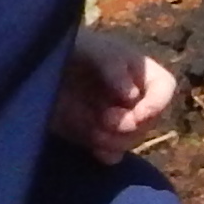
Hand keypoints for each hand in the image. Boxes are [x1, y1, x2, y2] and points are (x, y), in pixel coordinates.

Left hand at [53, 24, 181, 160]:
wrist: (38, 66)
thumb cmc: (71, 49)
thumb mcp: (92, 49)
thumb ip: (112, 66)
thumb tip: (131, 96)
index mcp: (140, 72)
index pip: (165, 89)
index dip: (156, 105)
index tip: (137, 114)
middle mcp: (134, 97)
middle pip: (150, 121)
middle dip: (130, 125)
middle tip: (105, 120)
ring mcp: (116, 118)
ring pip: (132, 140)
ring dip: (116, 141)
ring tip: (95, 134)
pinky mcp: (96, 136)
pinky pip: (113, 154)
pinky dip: (106, 153)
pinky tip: (94, 148)